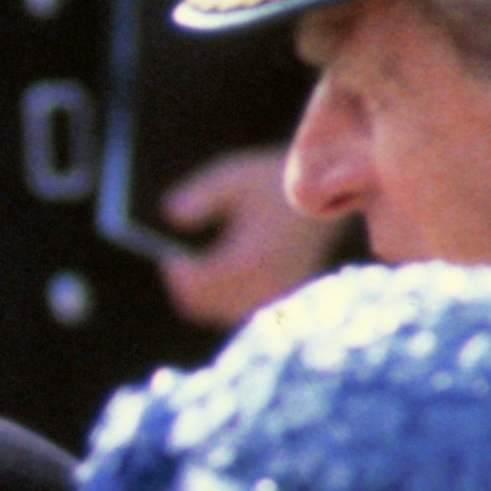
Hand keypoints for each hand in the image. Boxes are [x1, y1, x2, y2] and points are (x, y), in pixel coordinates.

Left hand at [156, 147, 344, 326]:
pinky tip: (214, 278)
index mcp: (250, 257)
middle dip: (183, 286)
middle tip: (175, 264)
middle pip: (203, 305)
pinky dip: (222, 301)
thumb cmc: (271, 183)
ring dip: (202, 296)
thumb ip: (199, 195)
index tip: (167, 257)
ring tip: (190, 270)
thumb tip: (170, 215)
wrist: (323, 194)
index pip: (197, 283)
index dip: (176, 272)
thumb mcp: (233, 177)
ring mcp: (274, 296)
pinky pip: (240, 312)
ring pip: (219, 313)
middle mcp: (264, 284)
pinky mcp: (282, 299)